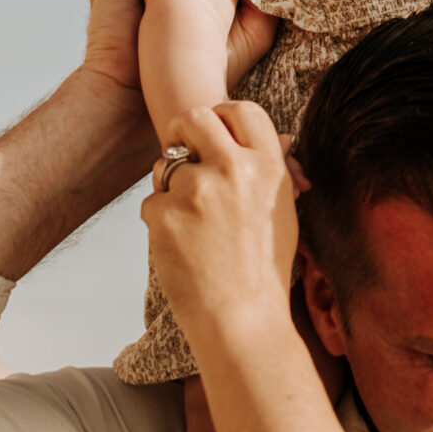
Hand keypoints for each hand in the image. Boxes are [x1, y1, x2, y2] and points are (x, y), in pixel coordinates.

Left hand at [142, 102, 298, 360]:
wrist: (242, 320)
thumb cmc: (264, 271)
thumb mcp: (281, 212)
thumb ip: (272, 170)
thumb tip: (280, 138)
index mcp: (268, 166)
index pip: (240, 110)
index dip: (222, 116)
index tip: (214, 132)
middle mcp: (234, 169)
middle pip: (194, 118)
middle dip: (182, 132)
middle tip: (181, 151)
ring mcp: (197, 190)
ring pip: (165, 164)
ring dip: (169, 186)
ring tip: (192, 225)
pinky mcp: (165, 214)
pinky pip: (151, 203)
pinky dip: (160, 223)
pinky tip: (182, 249)